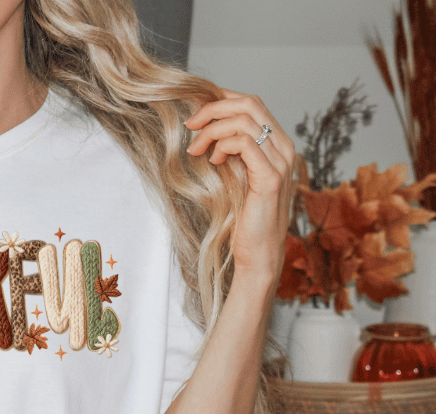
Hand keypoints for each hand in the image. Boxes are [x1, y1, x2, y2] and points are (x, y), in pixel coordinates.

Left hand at [184, 90, 295, 285]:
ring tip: (196, 149)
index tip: (196, 115)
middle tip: (189, 125)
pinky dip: (222, 146)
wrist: (258, 252)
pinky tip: (212, 160)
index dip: (221, 100)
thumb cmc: (244, 217)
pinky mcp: (270, 178)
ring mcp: (280, 161)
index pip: (251, 103)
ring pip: (245, 120)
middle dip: (212, 109)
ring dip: (212, 129)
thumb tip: (203, 127)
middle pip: (249, 103)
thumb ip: (228, 150)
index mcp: (276, 143)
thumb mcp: (235, 174)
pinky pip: (244, 143)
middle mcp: (284, 147)